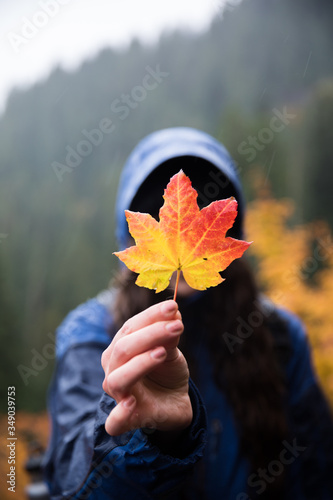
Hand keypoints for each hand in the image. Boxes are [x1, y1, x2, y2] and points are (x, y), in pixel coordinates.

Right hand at [101, 300, 191, 435]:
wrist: (174, 401)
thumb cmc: (167, 370)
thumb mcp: (171, 349)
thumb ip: (168, 334)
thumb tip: (174, 312)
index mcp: (120, 347)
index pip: (131, 327)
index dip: (151, 316)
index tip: (173, 307)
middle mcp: (113, 368)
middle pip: (124, 348)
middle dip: (151, 334)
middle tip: (177, 326)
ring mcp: (118, 394)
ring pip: (118, 378)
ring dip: (140, 363)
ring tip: (163, 353)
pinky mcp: (127, 420)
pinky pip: (115, 421)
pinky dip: (120, 414)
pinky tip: (130, 404)